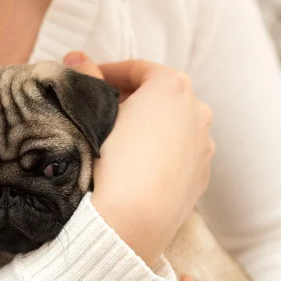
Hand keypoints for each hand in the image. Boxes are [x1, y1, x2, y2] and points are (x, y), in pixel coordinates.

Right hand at [87, 58, 213, 264]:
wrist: (133, 222)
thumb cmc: (111, 163)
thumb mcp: (93, 115)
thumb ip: (87, 79)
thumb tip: (75, 57)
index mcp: (171, 87)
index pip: (137, 69)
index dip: (110, 71)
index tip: (91, 81)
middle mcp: (197, 111)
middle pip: (160, 95)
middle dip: (131, 99)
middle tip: (103, 110)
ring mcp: (204, 144)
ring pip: (173, 125)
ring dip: (150, 126)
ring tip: (121, 142)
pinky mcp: (203, 173)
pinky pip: (180, 152)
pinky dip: (163, 151)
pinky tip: (140, 167)